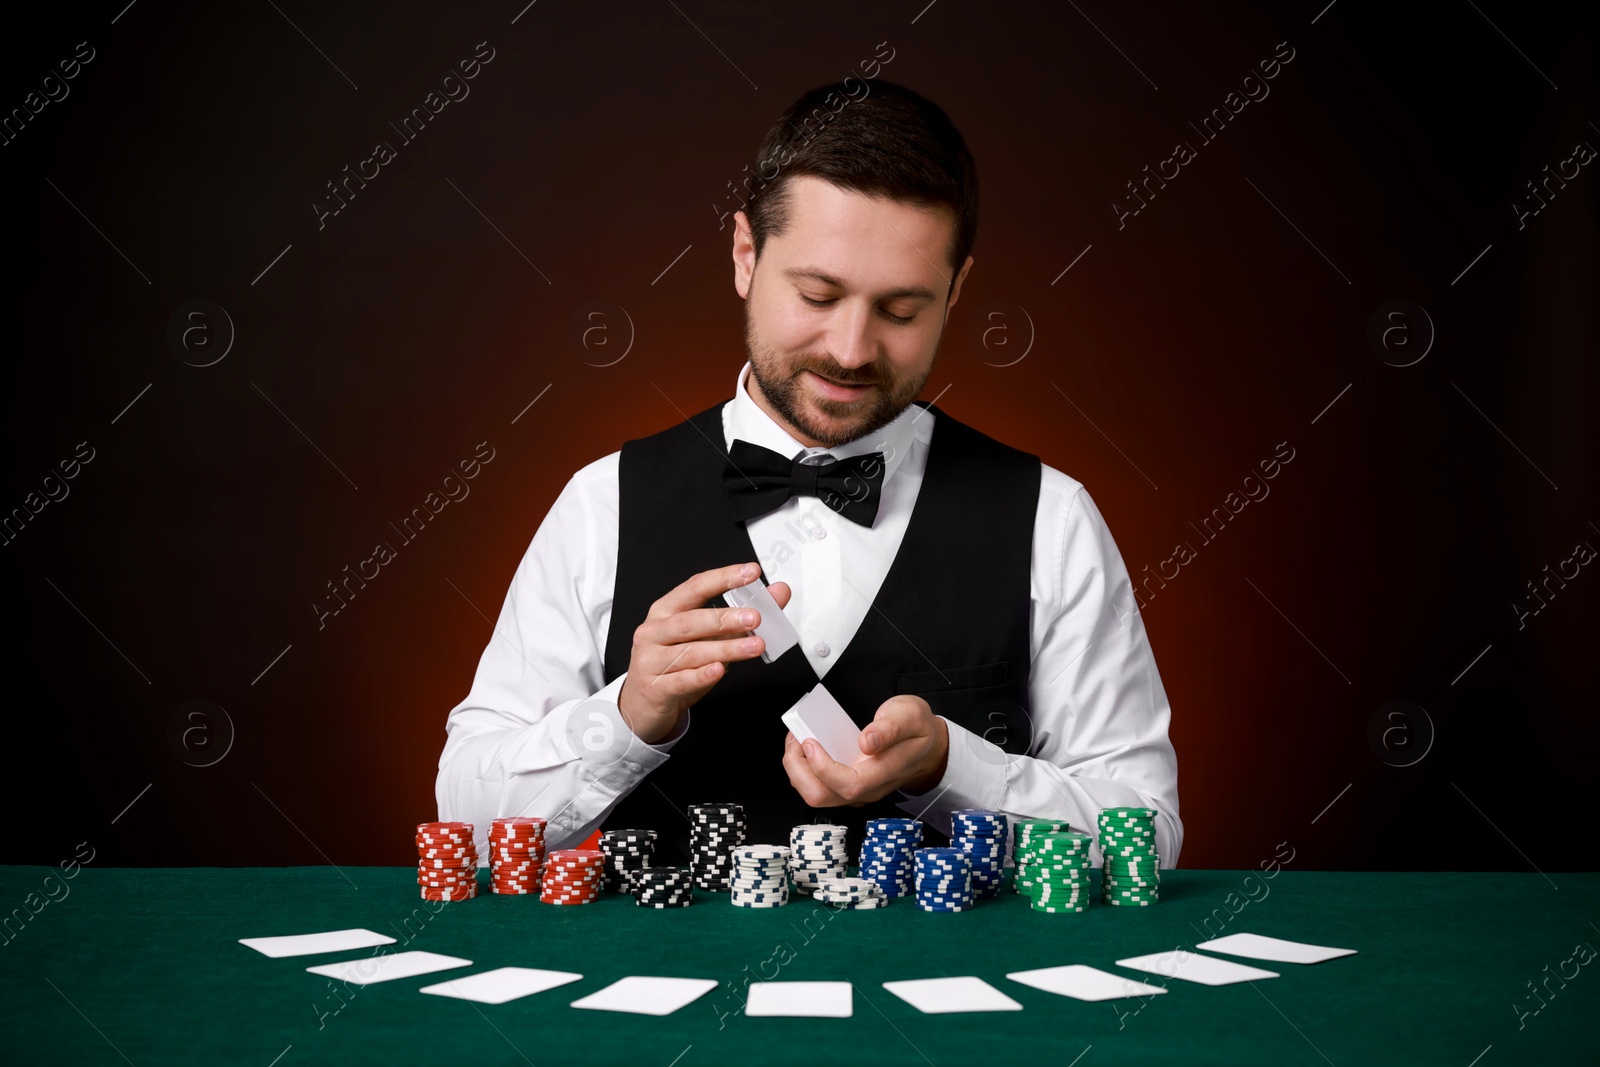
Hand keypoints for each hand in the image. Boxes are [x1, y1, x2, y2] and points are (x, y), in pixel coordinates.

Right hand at [617, 561, 789, 743]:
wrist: (643, 704)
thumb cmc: (676, 665)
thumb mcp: (708, 638)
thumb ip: (741, 616)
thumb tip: (778, 593)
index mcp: (666, 611)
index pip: (695, 587)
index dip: (723, 578)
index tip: (750, 573)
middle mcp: (655, 631)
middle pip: (691, 621)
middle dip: (725, 618)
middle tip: (755, 617)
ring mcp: (651, 660)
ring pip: (691, 652)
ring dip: (726, 648)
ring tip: (754, 646)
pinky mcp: (655, 687)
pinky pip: (681, 680)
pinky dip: (701, 675)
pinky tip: (719, 671)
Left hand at [782, 694, 948, 806]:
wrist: (929, 747)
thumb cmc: (918, 731)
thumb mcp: (911, 715)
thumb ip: (891, 728)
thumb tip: (868, 741)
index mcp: (885, 772)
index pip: (850, 785)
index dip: (823, 768)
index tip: (810, 742)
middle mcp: (869, 788)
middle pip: (823, 796)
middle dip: (798, 771)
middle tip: (796, 739)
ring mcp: (858, 790)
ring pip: (817, 795)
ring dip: (798, 770)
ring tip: (797, 740)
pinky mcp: (849, 786)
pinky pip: (820, 786)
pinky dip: (805, 768)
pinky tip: (807, 746)